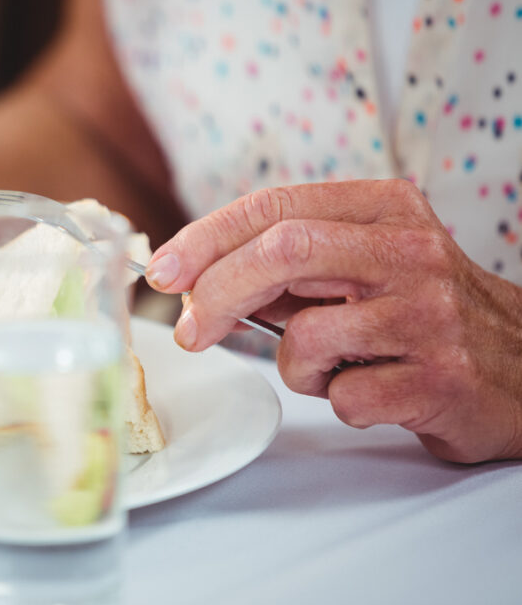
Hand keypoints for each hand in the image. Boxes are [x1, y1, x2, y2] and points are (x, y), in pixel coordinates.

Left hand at [145, 180, 521, 462]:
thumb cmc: (421, 314)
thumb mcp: (362, 264)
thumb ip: (289, 263)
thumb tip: (193, 278)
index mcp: (384, 209)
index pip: (275, 205)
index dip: (206, 238)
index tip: (164, 271)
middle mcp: (409, 250)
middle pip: (281, 252)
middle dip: (216, 293)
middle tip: (192, 330)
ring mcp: (429, 313)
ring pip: (304, 336)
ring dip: (293, 365)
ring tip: (331, 366)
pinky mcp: (440, 377)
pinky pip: (343, 395)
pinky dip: (338, 400)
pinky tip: (373, 388)